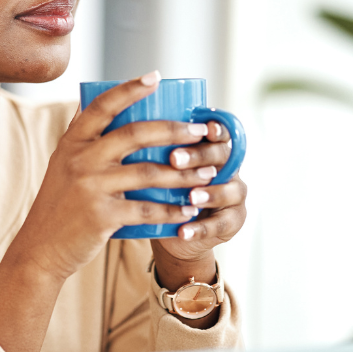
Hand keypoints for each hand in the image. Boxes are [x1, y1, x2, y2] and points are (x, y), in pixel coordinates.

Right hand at [0, 72, 244, 351]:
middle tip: (200, 130)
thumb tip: (100, 103)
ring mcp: (91, 188)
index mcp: (73, 143)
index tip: (156, 77)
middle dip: (174, 130)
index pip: (102, 106)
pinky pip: (146, 209)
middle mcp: (80, 160)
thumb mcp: (62, 165)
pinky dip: (171, 211)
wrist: (39, 248)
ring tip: (207, 173)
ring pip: (148, 173)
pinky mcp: (102, 217)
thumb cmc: (59, 205)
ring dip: (183, 174)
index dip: (129, 89)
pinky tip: (188, 211)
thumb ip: (83, 139)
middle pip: (135, 135)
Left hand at [150, 120, 247, 293]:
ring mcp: (234, 195)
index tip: (202, 128)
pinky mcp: (232, 221)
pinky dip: (200, 229)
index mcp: (211, 148)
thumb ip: (149, 147)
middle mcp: (228, 167)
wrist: (170, 231)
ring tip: (192, 197)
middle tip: (174, 159)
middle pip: (222, 156)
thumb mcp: (156, 167)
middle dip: (199, 156)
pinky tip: (184, 231)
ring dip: (210, 193)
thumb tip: (118, 120)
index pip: (219, 132)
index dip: (214, 128)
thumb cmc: (160, 191)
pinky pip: (219, 225)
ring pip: (228, 190)